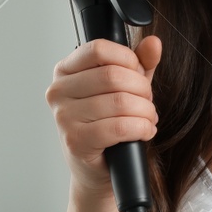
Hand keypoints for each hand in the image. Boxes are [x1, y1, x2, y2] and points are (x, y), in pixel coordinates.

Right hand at [45, 35, 161, 200]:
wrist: (96, 168)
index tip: (138, 73)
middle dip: (142, 89)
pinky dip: (141, 128)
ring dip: (145, 111)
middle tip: (147, 101)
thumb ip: (139, 63)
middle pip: (112, 76)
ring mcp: (64, 117)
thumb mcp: (124, 88)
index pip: (98, 49)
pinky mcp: (76, 141)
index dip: (128, 59)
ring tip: (148, 118)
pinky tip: (144, 131)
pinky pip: (119, 127)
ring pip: (120, 102)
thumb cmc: (106, 124)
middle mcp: (58, 92)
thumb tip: (153, 43)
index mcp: (65, 71)